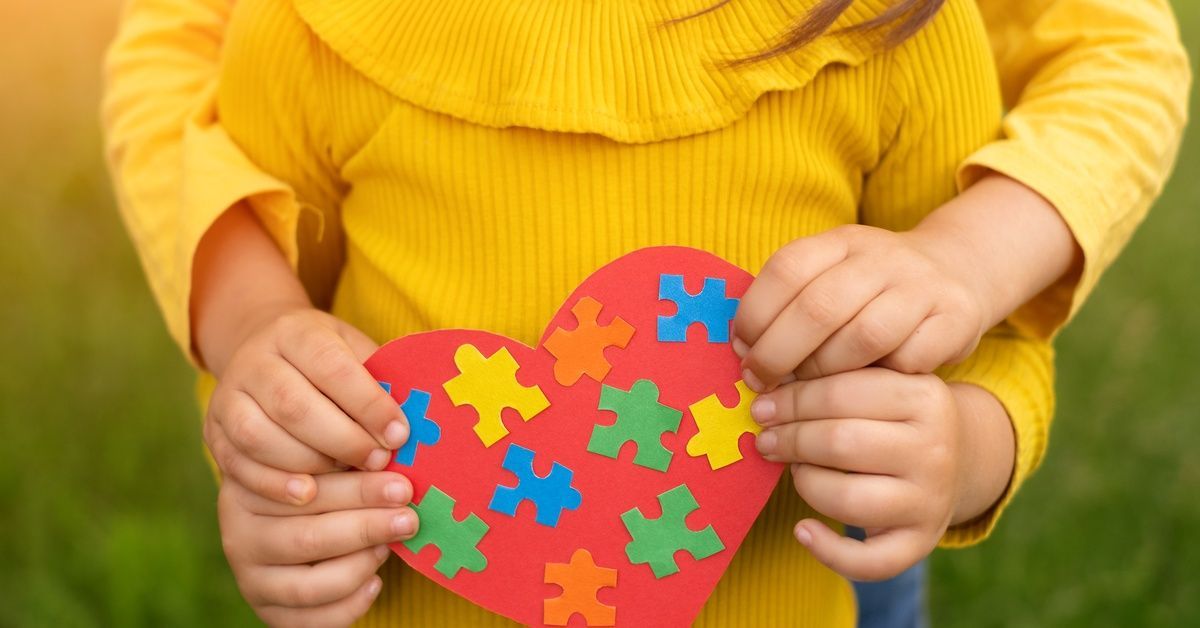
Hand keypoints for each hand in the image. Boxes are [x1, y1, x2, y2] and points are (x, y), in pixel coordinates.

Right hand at [204, 308, 407, 504]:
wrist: (263, 355)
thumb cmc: (328, 363)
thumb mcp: (354, 353)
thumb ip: (379, 381)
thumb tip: (417, 418)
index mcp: (295, 332)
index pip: (331, 365)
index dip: (367, 403)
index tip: (400, 434)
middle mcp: (253, 361)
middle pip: (293, 405)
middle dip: (343, 440)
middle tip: (381, 463)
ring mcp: (226, 397)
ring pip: (259, 437)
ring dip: (310, 464)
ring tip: (350, 479)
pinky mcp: (213, 432)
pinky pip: (237, 464)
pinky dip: (274, 484)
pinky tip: (308, 496)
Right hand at [219, 470, 417, 625]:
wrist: (297, 527)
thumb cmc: (321, 485)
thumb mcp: (324, 463)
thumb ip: (348, 461)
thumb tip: (394, 461)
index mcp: (247, 489)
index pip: (305, 489)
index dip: (358, 488)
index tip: (400, 484)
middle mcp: (240, 536)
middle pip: (308, 537)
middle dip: (367, 526)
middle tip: (408, 516)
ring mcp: (251, 579)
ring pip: (310, 585)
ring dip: (359, 565)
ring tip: (389, 546)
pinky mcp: (268, 612)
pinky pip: (313, 620)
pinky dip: (351, 604)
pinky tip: (375, 582)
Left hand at [734, 173, 1080, 392]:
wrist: (957, 270)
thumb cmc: (871, 289)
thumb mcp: (830, 275)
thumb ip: (790, 303)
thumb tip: (742, 349)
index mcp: (840, 240)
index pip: (786, 269)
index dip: (754, 314)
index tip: (741, 350)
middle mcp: (881, 256)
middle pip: (818, 306)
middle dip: (779, 353)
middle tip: (761, 383)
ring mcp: (922, 285)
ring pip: (863, 335)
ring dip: (825, 371)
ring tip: (808, 390)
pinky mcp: (955, 317)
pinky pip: (909, 358)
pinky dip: (880, 378)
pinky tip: (864, 387)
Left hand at [749, 368, 1013, 580]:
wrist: (958, 456)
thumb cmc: (897, 413)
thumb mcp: (882, 381)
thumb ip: (834, 376)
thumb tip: (767, 384)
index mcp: (924, 397)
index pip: (839, 393)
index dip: (791, 400)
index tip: (762, 406)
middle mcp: (934, 449)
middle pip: (840, 443)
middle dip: (790, 439)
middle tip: (766, 438)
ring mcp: (930, 499)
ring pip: (847, 498)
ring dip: (805, 482)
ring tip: (794, 469)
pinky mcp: (922, 541)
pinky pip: (871, 560)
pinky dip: (829, 551)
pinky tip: (803, 530)